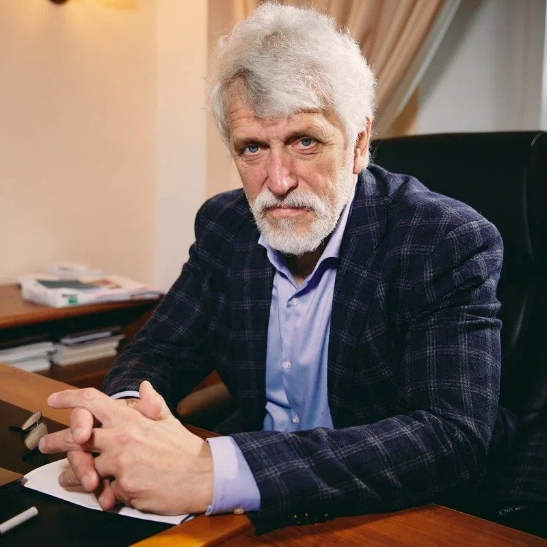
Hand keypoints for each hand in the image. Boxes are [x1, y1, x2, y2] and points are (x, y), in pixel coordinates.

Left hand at [39, 381, 213, 514]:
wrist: (202, 475)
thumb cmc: (183, 447)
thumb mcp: (167, 419)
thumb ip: (152, 402)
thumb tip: (143, 386)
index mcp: (130, 419)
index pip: (92, 402)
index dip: (69, 398)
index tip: (54, 400)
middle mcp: (122, 439)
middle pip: (76, 438)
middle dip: (56, 441)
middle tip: (45, 444)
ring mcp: (121, 465)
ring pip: (85, 469)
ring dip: (74, 473)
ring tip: (68, 476)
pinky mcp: (125, 488)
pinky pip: (104, 490)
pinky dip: (102, 491)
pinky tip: (101, 491)